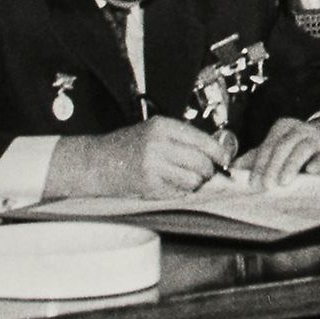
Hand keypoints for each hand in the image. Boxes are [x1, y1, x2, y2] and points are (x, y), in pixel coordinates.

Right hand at [47, 117, 234, 198]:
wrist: (95, 162)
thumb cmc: (125, 146)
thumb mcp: (152, 131)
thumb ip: (180, 138)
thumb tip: (213, 151)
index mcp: (162, 126)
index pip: (203, 141)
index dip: (219, 153)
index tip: (225, 160)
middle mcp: (159, 144)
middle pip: (202, 162)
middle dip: (209, 171)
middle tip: (206, 174)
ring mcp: (153, 166)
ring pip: (193, 180)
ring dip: (195, 183)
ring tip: (184, 179)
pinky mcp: (148, 185)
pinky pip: (178, 192)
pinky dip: (180, 191)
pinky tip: (170, 185)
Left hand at [235, 116, 319, 188]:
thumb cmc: (299, 149)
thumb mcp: (278, 149)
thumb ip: (257, 157)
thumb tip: (233, 167)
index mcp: (283, 127)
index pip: (268, 145)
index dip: (260, 165)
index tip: (254, 183)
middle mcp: (300, 129)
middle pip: (284, 146)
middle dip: (273, 166)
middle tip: (267, 186)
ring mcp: (317, 139)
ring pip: (303, 148)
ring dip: (292, 165)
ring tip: (284, 182)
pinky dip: (318, 163)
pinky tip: (311, 171)